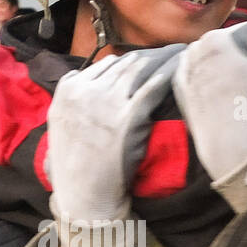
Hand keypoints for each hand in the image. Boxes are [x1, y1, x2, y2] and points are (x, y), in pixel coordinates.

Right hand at [47, 45, 182, 225]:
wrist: (84, 196)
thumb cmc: (75, 168)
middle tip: (174, 50)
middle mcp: (84, 91)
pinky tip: (181, 68)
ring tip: (183, 53)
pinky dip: (169, 74)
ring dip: (165, 58)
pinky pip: (152, 87)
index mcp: (67, 90)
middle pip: (125, 63)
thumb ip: (75, 98)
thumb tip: (90, 79)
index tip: (149, 60)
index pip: (105, 64)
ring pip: (140, 69)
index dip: (131, 61)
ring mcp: (105, 102)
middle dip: (152, 55)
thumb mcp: (62, 125)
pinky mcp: (127, 117)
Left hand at [173, 18, 246, 185]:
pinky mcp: (179, 91)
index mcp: (217, 37)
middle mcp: (194, 48)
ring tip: (238, 93)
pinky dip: (212, 80)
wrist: (231, 149)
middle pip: (233, 44)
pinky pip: (201, 75)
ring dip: (229, 68)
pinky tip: (221, 98)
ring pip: (217, 59)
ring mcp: (183, 70)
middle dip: (246, 57)